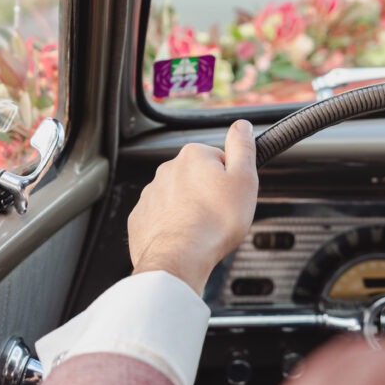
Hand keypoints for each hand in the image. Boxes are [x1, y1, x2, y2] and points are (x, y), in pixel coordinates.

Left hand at [128, 120, 258, 293]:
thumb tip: (242, 125)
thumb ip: (243, 147)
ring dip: (191, 209)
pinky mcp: (141, 218)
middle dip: (209, 194)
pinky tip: (185, 238)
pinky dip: (173, 226)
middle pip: (198, 178)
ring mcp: (151, 194)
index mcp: (193, 156)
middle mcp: (167, 170)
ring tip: (203, 231)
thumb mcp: (244, 179)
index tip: (233, 197)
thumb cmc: (215, 222)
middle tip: (221, 215)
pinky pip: (162, 217)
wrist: (179, 258)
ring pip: (178, 198)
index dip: (230, 180)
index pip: (219, 160)